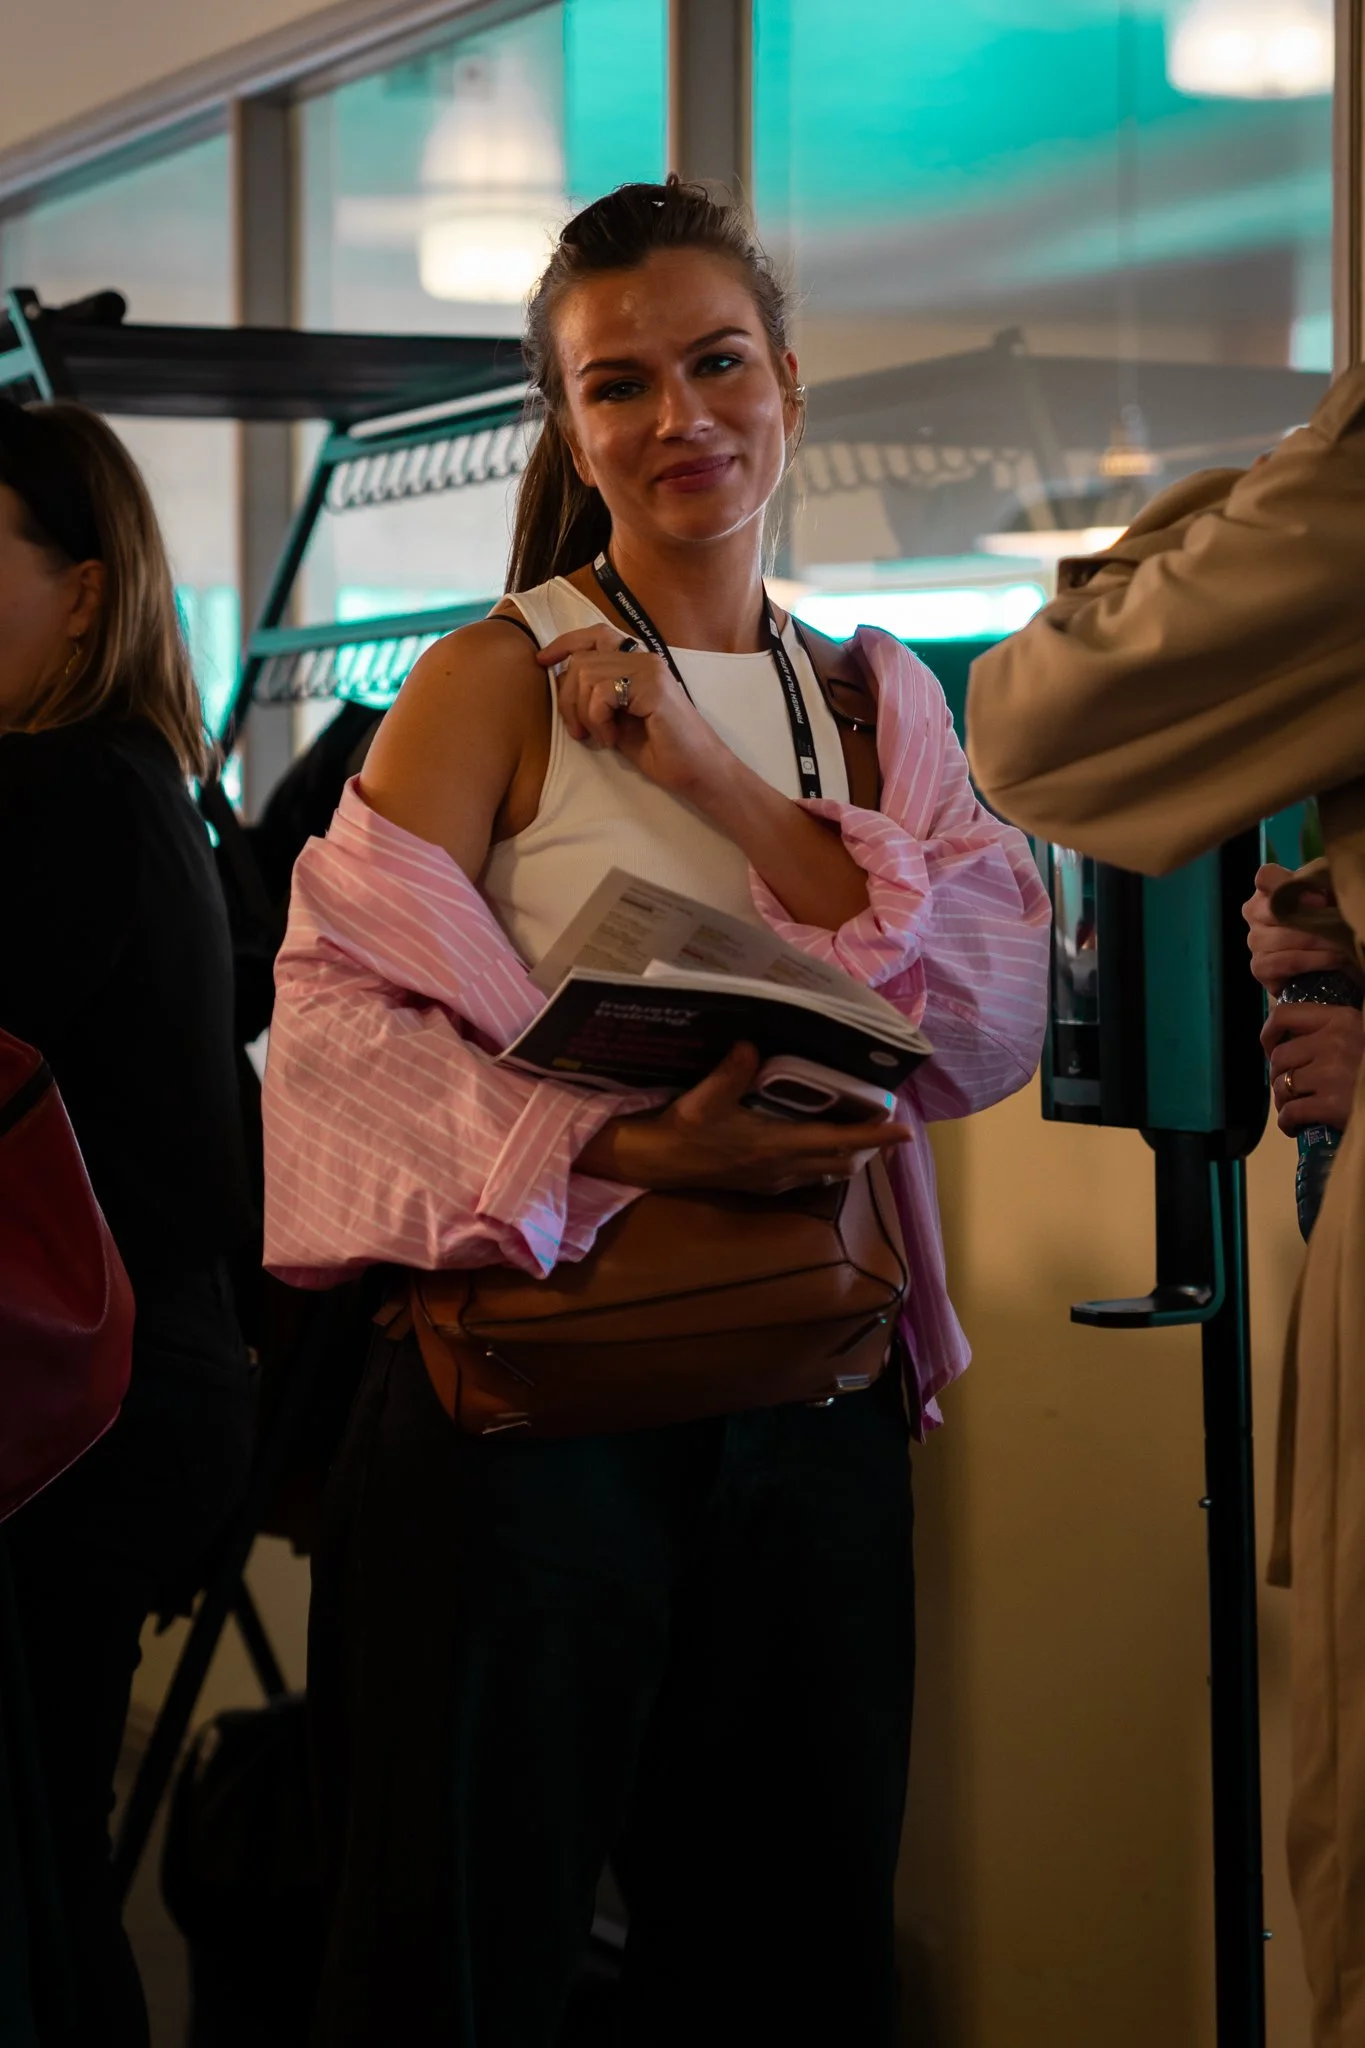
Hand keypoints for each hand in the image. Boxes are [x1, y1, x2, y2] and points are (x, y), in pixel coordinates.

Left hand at [537, 626, 726, 800]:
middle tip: (579, 732)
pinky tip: (612, 739)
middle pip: (582, 659)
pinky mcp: (652, 687)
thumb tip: (561, 681)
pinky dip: (597, 720)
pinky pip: (602, 693)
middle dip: (568, 699)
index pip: (595, 634)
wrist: (698, 770)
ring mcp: (649, 669)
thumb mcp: (617, 719)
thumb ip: (595, 696)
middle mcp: (644, 657)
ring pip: (586, 674)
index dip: (564, 644)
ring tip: (601, 737)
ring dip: (584, 713)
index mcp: (637, 662)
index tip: (543, 662)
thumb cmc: (661, 750)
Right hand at [577, 1044, 910, 1194]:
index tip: (906, 1132)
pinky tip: (819, 1152)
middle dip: (868, 1148)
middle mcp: (782, 1168)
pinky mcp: (760, 1186)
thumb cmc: (681, 1130)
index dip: (874, 1137)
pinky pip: (805, 1178)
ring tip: (862, 1138)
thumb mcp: (703, 1098)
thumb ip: (731, 1071)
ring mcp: (772, 1181)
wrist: (654, 1163)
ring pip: (826, 1173)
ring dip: (848, 1158)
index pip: (837, 1141)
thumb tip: (750, 1044)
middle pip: (841, 1162)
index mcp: (775, 1146)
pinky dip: (823, 1164)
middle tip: (887, 1127)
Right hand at [1243, 863, 1352, 995]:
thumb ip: (1319, 886)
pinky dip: (1313, 960)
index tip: (1320, 899)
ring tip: (1342, 944)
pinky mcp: (1259, 967)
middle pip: (1275, 911)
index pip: (1265, 877)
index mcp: (1268, 890)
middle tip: (1338, 925)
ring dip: (1318, 942)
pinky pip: (1284, 962)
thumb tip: (1318, 898)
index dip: (1290, 885)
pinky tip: (1333, 960)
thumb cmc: (1322, 921)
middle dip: (1312, 920)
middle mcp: (1254, 912)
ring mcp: (1254, 940)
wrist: (1321, 957)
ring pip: (1281, 938)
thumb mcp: (1325, 897)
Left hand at [1262, 1001, 1363, 1133]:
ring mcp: (1332, 1074)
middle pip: (1280, 1057)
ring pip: (1282, 1086)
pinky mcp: (1332, 1105)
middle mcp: (1334, 1042)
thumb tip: (1290, 1037)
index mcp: (1342, 1019)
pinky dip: (1287, 1122)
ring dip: (1283, 1100)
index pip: (1284, 1014)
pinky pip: (1290, 1113)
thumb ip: (1332, 1032)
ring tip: (1296, 1106)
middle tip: (1291, 1087)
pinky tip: (1295, 1126)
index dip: (1269, 1033)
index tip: (1271, 1047)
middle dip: (1280, 1075)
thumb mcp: (1361, 1036)